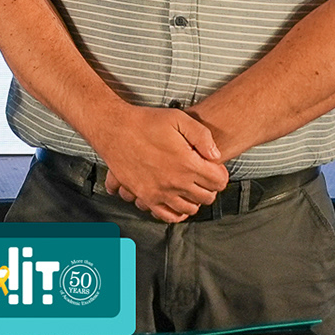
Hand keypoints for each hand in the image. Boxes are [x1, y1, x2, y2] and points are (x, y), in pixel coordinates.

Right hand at [91, 106, 226, 222]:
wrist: (115, 129)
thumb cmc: (145, 122)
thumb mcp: (179, 118)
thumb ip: (202, 136)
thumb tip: (215, 155)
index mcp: (187, 163)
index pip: (219, 181)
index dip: (220, 173)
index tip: (214, 167)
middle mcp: (176, 182)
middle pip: (207, 197)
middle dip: (210, 186)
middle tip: (203, 175)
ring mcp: (161, 192)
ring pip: (190, 208)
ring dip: (194, 199)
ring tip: (190, 186)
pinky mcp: (146, 197)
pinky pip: (168, 215)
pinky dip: (177, 212)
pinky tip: (177, 200)